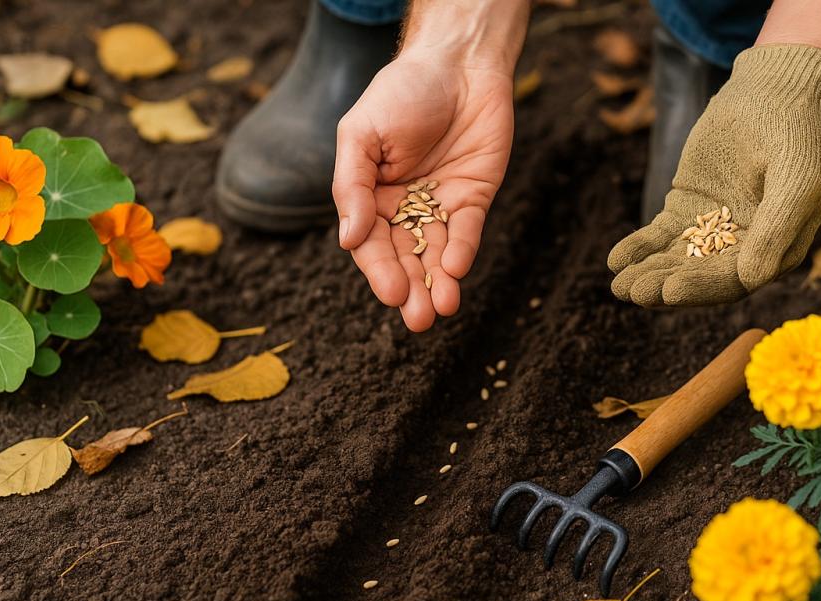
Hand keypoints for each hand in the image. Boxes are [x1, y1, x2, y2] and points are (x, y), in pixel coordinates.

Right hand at [333, 52, 513, 331]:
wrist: (457, 62)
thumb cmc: (400, 93)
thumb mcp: (361, 134)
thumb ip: (351, 186)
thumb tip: (348, 238)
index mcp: (367, 197)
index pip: (370, 244)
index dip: (380, 271)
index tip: (392, 294)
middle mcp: (401, 209)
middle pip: (404, 258)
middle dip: (411, 289)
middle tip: (418, 320)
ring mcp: (438, 206)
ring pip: (435, 254)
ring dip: (438, 283)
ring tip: (441, 308)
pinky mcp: (472, 199)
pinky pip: (465, 232)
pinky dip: (461, 252)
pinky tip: (456, 269)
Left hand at [607, 44, 820, 306]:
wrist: (773, 92)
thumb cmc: (795, 136)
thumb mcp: (797, 179)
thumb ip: (777, 228)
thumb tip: (751, 280)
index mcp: (777, 250)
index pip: (734, 281)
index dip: (702, 289)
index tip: (669, 292)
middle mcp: (745, 248)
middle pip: (700, 276)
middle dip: (666, 285)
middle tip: (634, 292)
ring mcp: (713, 229)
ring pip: (676, 259)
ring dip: (648, 273)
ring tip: (618, 286)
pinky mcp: (686, 209)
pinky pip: (659, 235)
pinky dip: (638, 248)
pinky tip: (615, 260)